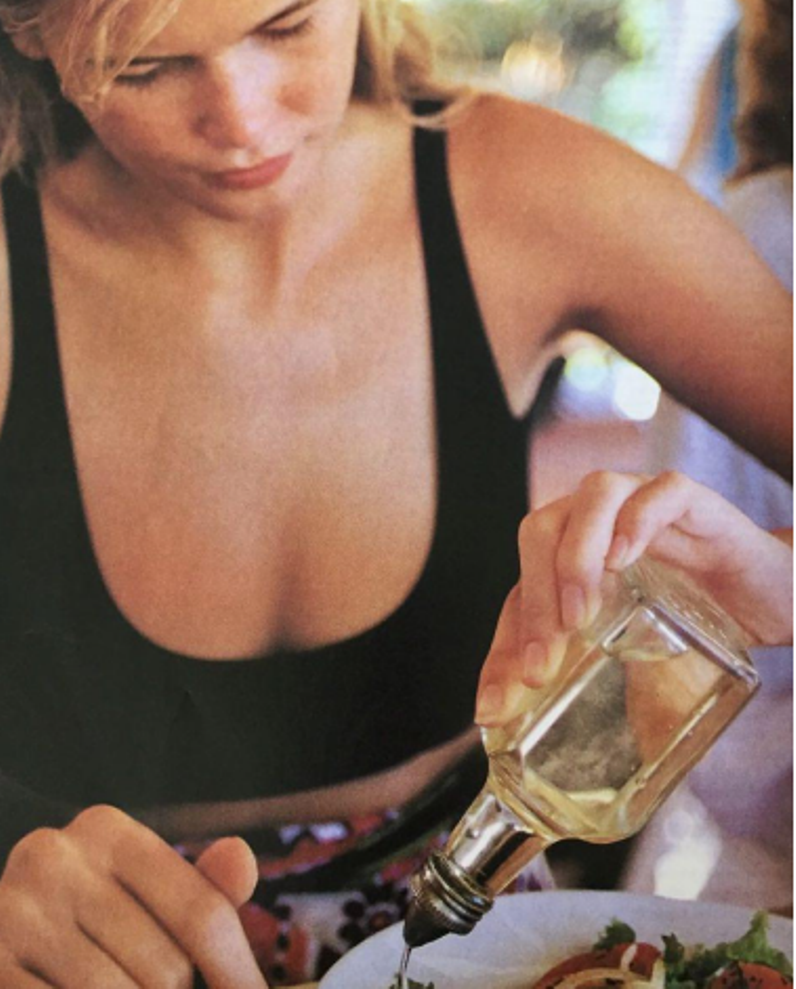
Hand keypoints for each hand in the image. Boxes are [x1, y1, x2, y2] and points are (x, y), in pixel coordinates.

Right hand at [0, 804, 268, 987]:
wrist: (8, 930)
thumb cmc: (92, 922)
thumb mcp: (147, 894)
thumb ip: (204, 889)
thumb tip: (242, 856)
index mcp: (106, 830)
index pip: (202, 913)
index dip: (236, 973)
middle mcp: (53, 858)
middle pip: (166, 968)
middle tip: (155, 983)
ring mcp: (12, 913)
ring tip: (123, 983)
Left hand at [475, 470, 792, 725]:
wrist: (770, 598)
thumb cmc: (692, 618)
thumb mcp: (629, 653)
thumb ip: (574, 673)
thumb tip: (502, 720)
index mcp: (573, 555)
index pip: (521, 588)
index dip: (506, 644)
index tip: (500, 704)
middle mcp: (598, 520)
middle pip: (542, 530)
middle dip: (535, 599)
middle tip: (544, 664)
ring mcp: (643, 503)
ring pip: (592, 497)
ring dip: (576, 556)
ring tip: (580, 617)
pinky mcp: (694, 502)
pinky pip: (660, 491)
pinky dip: (637, 518)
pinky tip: (626, 558)